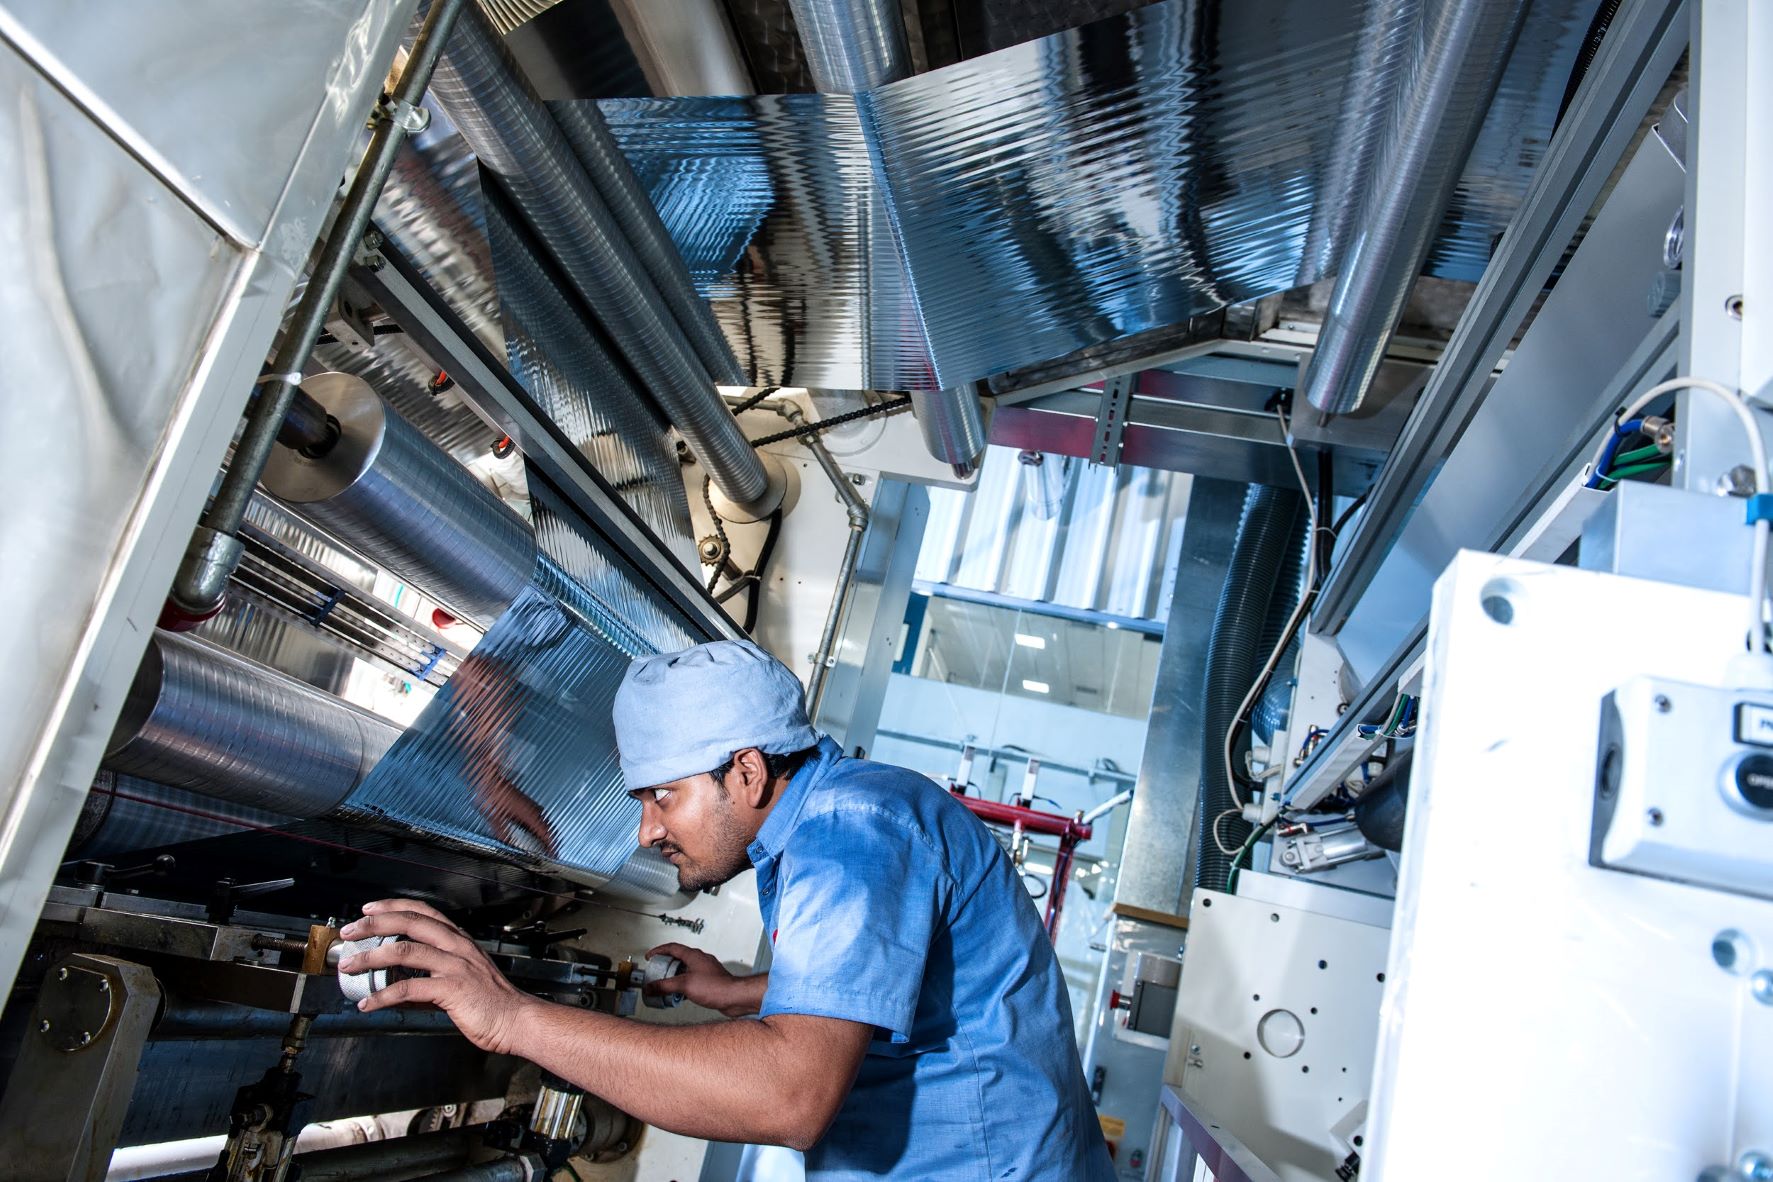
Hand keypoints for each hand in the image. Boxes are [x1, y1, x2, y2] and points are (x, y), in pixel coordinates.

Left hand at [339, 899, 539, 1053]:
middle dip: (375, 924)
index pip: (422, 912)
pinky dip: (383, 996)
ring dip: (371, 957)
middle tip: (351, 931)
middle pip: (410, 922)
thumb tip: (400, 983)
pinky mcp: (452, 989)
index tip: (369, 909)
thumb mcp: (463, 976)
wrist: (516, 1019)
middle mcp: (456, 946)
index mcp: (459, 940)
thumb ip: (432, 974)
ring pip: (405, 951)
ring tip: (350, 965)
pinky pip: (408, 988)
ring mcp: (455, 966)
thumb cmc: (491, 1001)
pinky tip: (369, 1003)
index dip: (393, 907)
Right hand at [647, 943, 764, 1017]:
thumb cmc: (715, 987)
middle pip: (678, 958)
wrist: (733, 997)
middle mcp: (700, 960)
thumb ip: (664, 986)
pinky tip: (679, 994)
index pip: (672, 947)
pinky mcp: (709, 980)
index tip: (650, 956)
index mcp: (694, 955)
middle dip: (665, 965)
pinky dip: (683, 984)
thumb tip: (650, 987)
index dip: (659, 950)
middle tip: (656, 972)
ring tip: (665, 984)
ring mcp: (705, 970)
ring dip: (674, 976)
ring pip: (685, 969)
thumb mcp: (684, 985)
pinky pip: (691, 979)